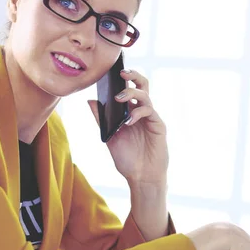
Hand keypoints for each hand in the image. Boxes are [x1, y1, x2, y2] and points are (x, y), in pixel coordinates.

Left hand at [87, 69, 167, 184]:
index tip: (110, 72)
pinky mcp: (158, 126)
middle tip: (122, 73)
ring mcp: (151, 118)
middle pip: (142, 86)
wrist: (141, 177)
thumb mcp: (110, 137)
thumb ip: (102, 119)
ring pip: (145, 96)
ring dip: (131, 94)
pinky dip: (138, 112)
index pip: (128, 89)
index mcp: (131, 112)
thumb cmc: (128, 158)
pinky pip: (149, 112)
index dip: (122, 79)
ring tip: (119, 98)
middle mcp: (142, 112)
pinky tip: (128, 120)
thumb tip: (90, 101)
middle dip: (133, 76)